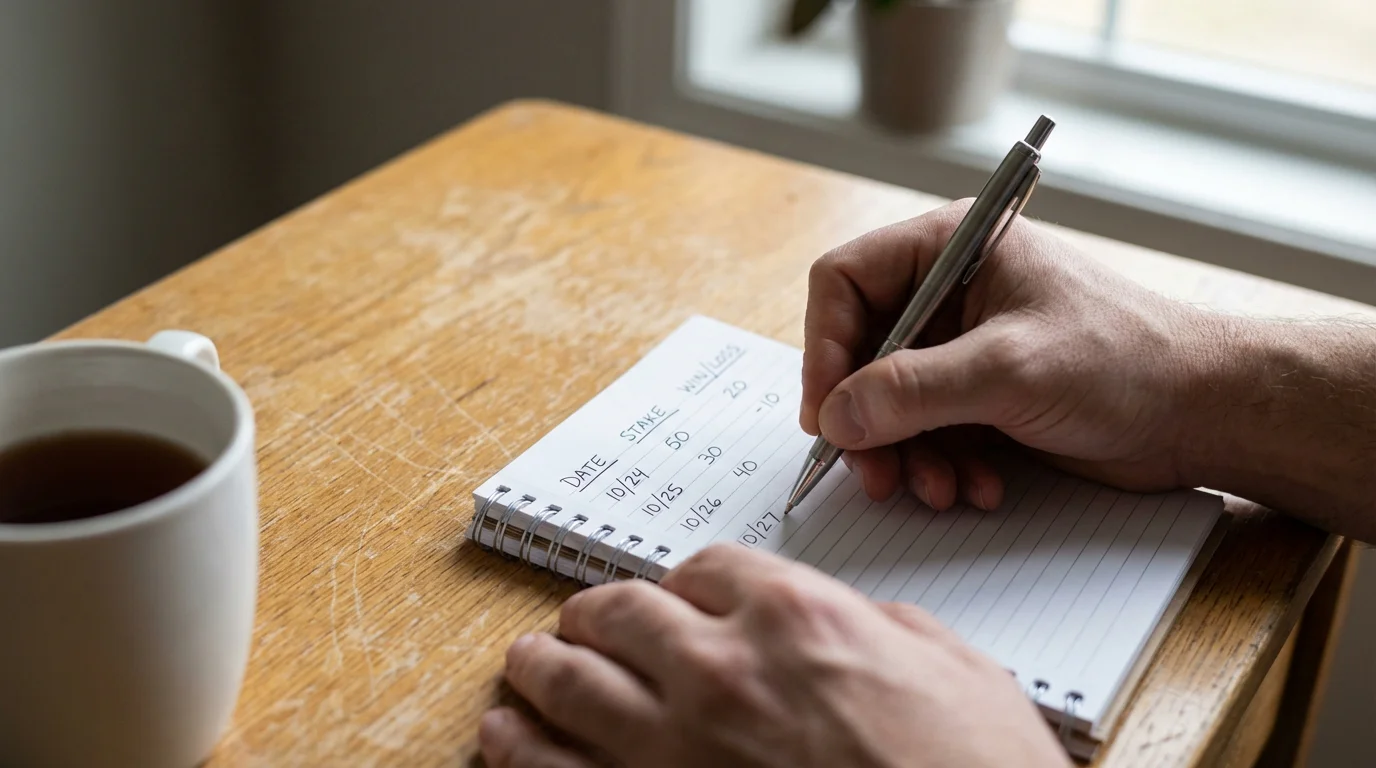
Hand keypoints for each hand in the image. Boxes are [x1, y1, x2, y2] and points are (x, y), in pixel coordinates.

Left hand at [479, 543, 1069, 767]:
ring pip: (568, 682)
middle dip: (594, 616)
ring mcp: (677, 748)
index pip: (705, 569)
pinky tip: (503, 738)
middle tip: (579, 625)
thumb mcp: (957, 672)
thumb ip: (886, 630)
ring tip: (523, 668)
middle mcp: (724, 670)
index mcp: (799, 619)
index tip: (672, 598)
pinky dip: (518, 748)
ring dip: (537, 670)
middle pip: (621, 613)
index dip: (683, 582)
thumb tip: (857, 623)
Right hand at [801, 199, 1219, 509]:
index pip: (845, 282)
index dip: (825, 347)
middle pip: (859, 352)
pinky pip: (927, 432)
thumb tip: (835, 416)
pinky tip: (977, 488)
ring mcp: (963, 346)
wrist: (1202, 412)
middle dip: (867, 419)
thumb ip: (913, 390)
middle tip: (873, 472)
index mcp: (950, 248)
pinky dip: (940, 466)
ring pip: (889, 402)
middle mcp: (947, 292)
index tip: (827, 412)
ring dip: (905, 454)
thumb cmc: (1125, 359)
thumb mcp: (1009, 369)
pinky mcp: (981, 395)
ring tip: (937, 490)